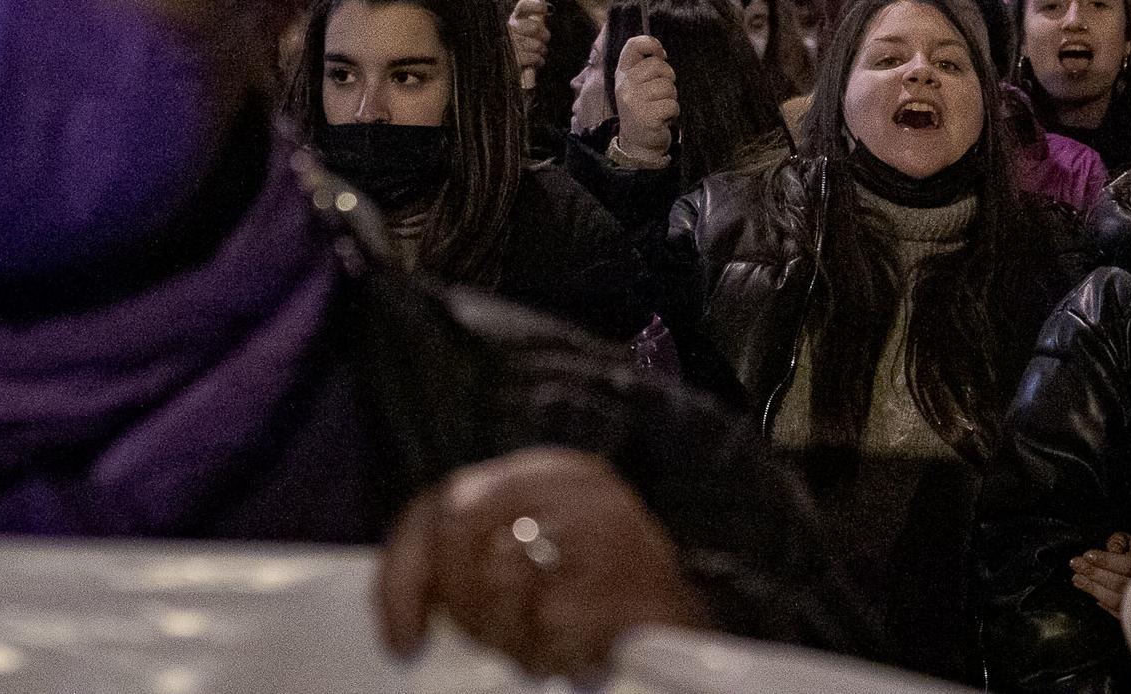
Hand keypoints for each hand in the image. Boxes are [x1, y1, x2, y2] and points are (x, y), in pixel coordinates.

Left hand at [376, 448, 712, 678]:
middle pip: (464, 544)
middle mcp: (575, 488)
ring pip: (500, 589)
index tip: (402, 639)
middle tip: (502, 639)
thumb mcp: (556, 552)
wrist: (728, 596)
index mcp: (549, 474)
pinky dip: (559, 656)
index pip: (441, 508)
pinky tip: (587, 651)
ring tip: (553, 643)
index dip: (404, 578)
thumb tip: (408, 618)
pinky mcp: (621, 582)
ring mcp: (602, 530)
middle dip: (466, 611)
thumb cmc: (629, 586)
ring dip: (515, 639)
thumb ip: (487, 558)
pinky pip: (548, 631)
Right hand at [508, 0, 549, 77]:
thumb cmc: (515, 48)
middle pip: (536, 27)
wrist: (498, 68)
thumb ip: (532, 21)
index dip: (536, 5)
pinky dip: (539, 61)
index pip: (523, 6)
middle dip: (544, 35)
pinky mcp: (514, 59)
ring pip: (538, 45)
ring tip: (537, 52)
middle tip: (543, 39)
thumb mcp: (521, 31)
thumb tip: (547, 10)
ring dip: (541, 50)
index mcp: (510, 19)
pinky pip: (535, 58)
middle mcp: (508, 29)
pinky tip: (535, 61)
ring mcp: (511, 44)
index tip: (545, 9)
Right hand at [614, 35, 678, 163]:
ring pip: (668, 86)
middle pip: (658, 65)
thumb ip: (644, 67)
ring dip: (671, 98)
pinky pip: (672, 105)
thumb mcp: (635, 85)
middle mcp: (625, 85)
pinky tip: (663, 118)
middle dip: (667, 77)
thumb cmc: (642, 108)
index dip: (651, 43)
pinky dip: (673, 112)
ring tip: (660, 107)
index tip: (661, 54)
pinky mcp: (646, 117)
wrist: (637, 143)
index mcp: (622, 74)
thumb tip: (661, 53)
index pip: (633, 45)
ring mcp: (634, 101)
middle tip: (661, 93)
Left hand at [1069, 533, 1130, 615]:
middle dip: (1094, 573)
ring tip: (1076, 578)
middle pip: (1118, 583)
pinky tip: (1088, 592)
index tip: (1088, 555)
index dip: (1106, 560)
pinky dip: (1102, 603)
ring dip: (1093, 588)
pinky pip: (1116, 612)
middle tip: (1076, 564)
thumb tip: (1112, 546)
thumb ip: (1121, 542)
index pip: (1126, 565)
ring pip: (1115, 599)